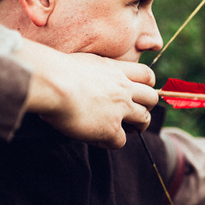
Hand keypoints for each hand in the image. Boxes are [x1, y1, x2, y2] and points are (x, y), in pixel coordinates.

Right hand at [20, 39, 157, 147]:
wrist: (52, 82)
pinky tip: (96, 139)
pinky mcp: (111, 128)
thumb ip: (94, 72)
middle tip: (134, 113)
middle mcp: (122, 88)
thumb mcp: (81, 62)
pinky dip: (110, 142)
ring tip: (123, 129)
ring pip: (144, 120)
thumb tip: (87, 81)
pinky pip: (121, 141)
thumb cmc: (55, 71)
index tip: (137, 92)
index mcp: (115, 70)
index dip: (146, 85)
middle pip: (152, 98)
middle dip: (147, 107)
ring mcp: (120, 109)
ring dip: (137, 126)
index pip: (146, 75)